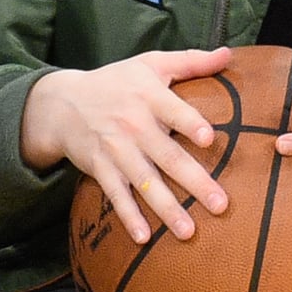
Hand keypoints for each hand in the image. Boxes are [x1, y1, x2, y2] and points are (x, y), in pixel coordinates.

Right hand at [20, 47, 234, 244]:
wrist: (62, 103)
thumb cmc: (116, 82)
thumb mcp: (150, 63)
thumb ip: (191, 61)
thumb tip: (229, 53)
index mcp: (149, 96)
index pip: (173, 110)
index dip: (190, 123)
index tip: (209, 138)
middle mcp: (133, 124)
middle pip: (167, 156)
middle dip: (194, 182)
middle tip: (220, 205)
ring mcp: (116, 149)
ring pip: (145, 182)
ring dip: (166, 208)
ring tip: (188, 231)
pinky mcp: (101, 168)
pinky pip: (116, 195)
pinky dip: (128, 216)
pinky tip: (143, 237)